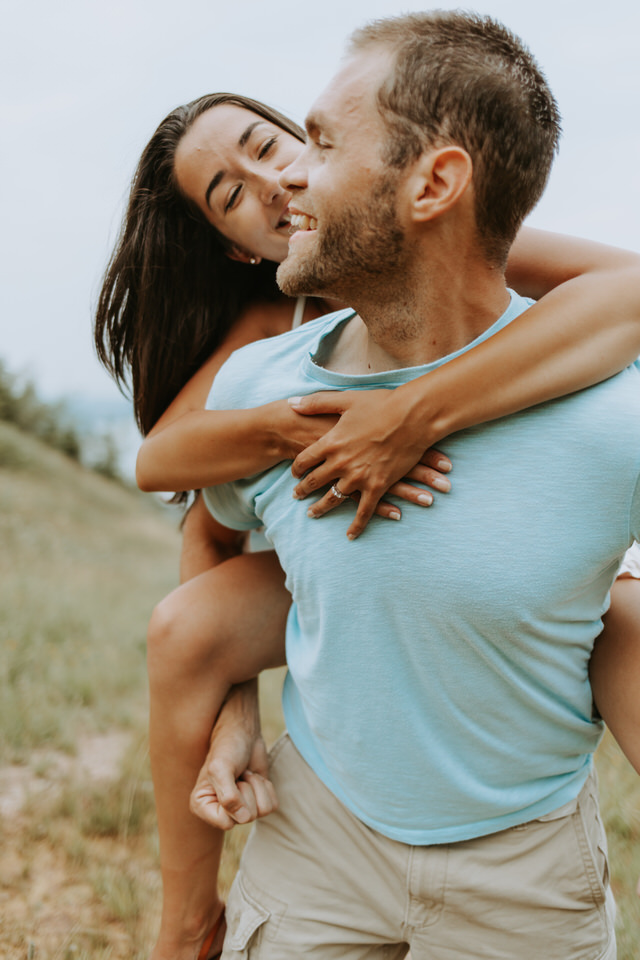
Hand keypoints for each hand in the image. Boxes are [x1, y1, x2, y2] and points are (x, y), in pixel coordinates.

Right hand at [190, 682, 277, 828]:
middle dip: (247, 791)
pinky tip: (254, 776)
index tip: (229, 781)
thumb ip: (228, 796)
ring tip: (244, 773)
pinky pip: (272, 806)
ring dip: (257, 787)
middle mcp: (220, 812)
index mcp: (202, 806)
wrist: (243, 732)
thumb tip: (243, 818)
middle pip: (247, 818)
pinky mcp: (257, 802)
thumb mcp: (220, 768)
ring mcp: (240, 808)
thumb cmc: (227, 747)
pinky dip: (267, 787)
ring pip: (262, 812)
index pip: (226, 823)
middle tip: (238, 774)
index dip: (235, 802)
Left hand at [289, 389, 450, 538]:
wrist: (413, 417)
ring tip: (312, 514)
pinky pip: (363, 512)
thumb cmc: (381, 404)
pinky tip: (350, 534)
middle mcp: (341, 462)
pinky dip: (356, 526)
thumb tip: (291, 403)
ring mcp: (359, 477)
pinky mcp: (378, 486)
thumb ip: (316, 403)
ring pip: (333, 499)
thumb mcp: (345, 400)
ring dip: (320, 508)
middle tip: (295, 496)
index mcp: (331, 442)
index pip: (304, 460)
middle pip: (313, 482)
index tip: (294, 473)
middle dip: (302, 490)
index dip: (296, 468)